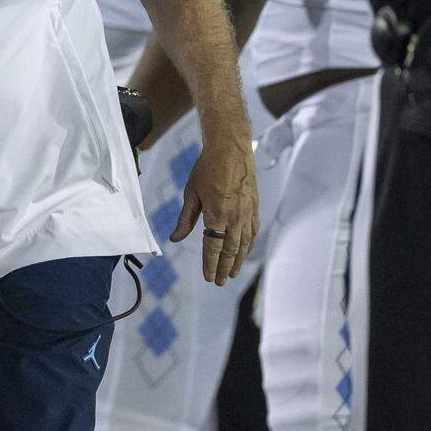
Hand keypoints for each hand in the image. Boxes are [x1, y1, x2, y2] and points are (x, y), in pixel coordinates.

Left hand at [170, 140, 259, 285]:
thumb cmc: (207, 168)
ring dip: (238, 260)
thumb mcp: (191, 194)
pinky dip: (249, 244)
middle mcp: (235, 216)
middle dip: (224, 267)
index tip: (208, 277)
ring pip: (244, 243)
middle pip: (231, 249)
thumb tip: (175, 238)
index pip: (214, 247)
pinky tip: (245, 251)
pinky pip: (253, 230)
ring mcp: (247, 212)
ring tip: (231, 273)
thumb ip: (185, 219)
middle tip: (219, 281)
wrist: (230, 148)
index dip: (210, 264)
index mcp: (217, 214)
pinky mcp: (254, 206)